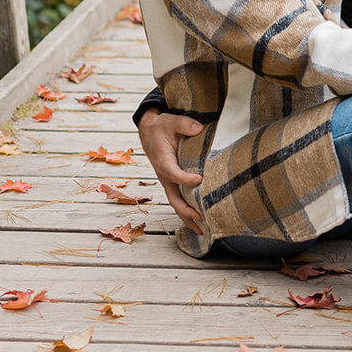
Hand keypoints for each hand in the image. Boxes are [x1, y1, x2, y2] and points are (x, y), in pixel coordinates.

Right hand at [138, 110, 204, 234]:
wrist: (149, 130)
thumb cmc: (161, 126)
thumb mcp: (171, 121)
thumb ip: (184, 124)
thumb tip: (198, 128)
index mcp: (163, 161)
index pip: (174, 173)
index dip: (185, 179)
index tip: (199, 180)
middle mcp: (164, 175)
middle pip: (173, 197)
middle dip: (186, 210)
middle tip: (201, 217)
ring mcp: (167, 181)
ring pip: (176, 203)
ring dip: (187, 218)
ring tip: (202, 230)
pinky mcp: (171, 183)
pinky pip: (178, 200)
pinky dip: (186, 213)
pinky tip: (198, 223)